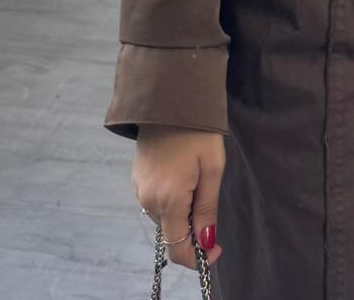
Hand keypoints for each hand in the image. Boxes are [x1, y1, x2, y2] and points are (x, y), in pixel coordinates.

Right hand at [133, 124, 225, 270]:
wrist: (170, 97)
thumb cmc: (198, 131)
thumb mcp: (212, 168)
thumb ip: (207, 209)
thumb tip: (206, 243)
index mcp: (168, 200)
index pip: (176, 247)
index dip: (197, 257)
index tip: (216, 249)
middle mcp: (148, 199)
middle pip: (171, 232)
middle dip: (192, 230)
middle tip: (210, 202)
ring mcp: (139, 188)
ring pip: (163, 218)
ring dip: (181, 213)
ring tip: (198, 183)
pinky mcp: (136, 178)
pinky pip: (155, 202)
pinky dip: (171, 201)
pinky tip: (183, 177)